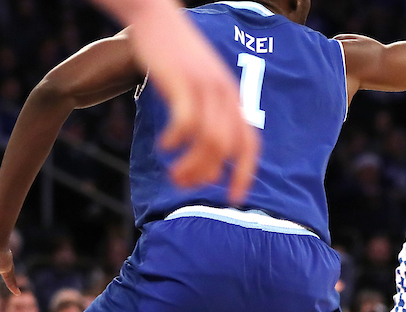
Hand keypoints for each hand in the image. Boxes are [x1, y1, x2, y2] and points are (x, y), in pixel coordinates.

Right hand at [126, 4, 259, 201]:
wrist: (156, 14)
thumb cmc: (174, 53)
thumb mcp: (199, 82)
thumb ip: (208, 110)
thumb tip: (205, 146)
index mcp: (232, 98)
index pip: (250, 144)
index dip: (245, 174)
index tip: (234, 198)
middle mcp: (224, 95)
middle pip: (228, 150)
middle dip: (207, 176)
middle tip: (182, 186)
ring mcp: (205, 87)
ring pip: (210, 141)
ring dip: (191, 166)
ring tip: (172, 175)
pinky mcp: (183, 81)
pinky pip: (187, 122)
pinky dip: (177, 141)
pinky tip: (163, 147)